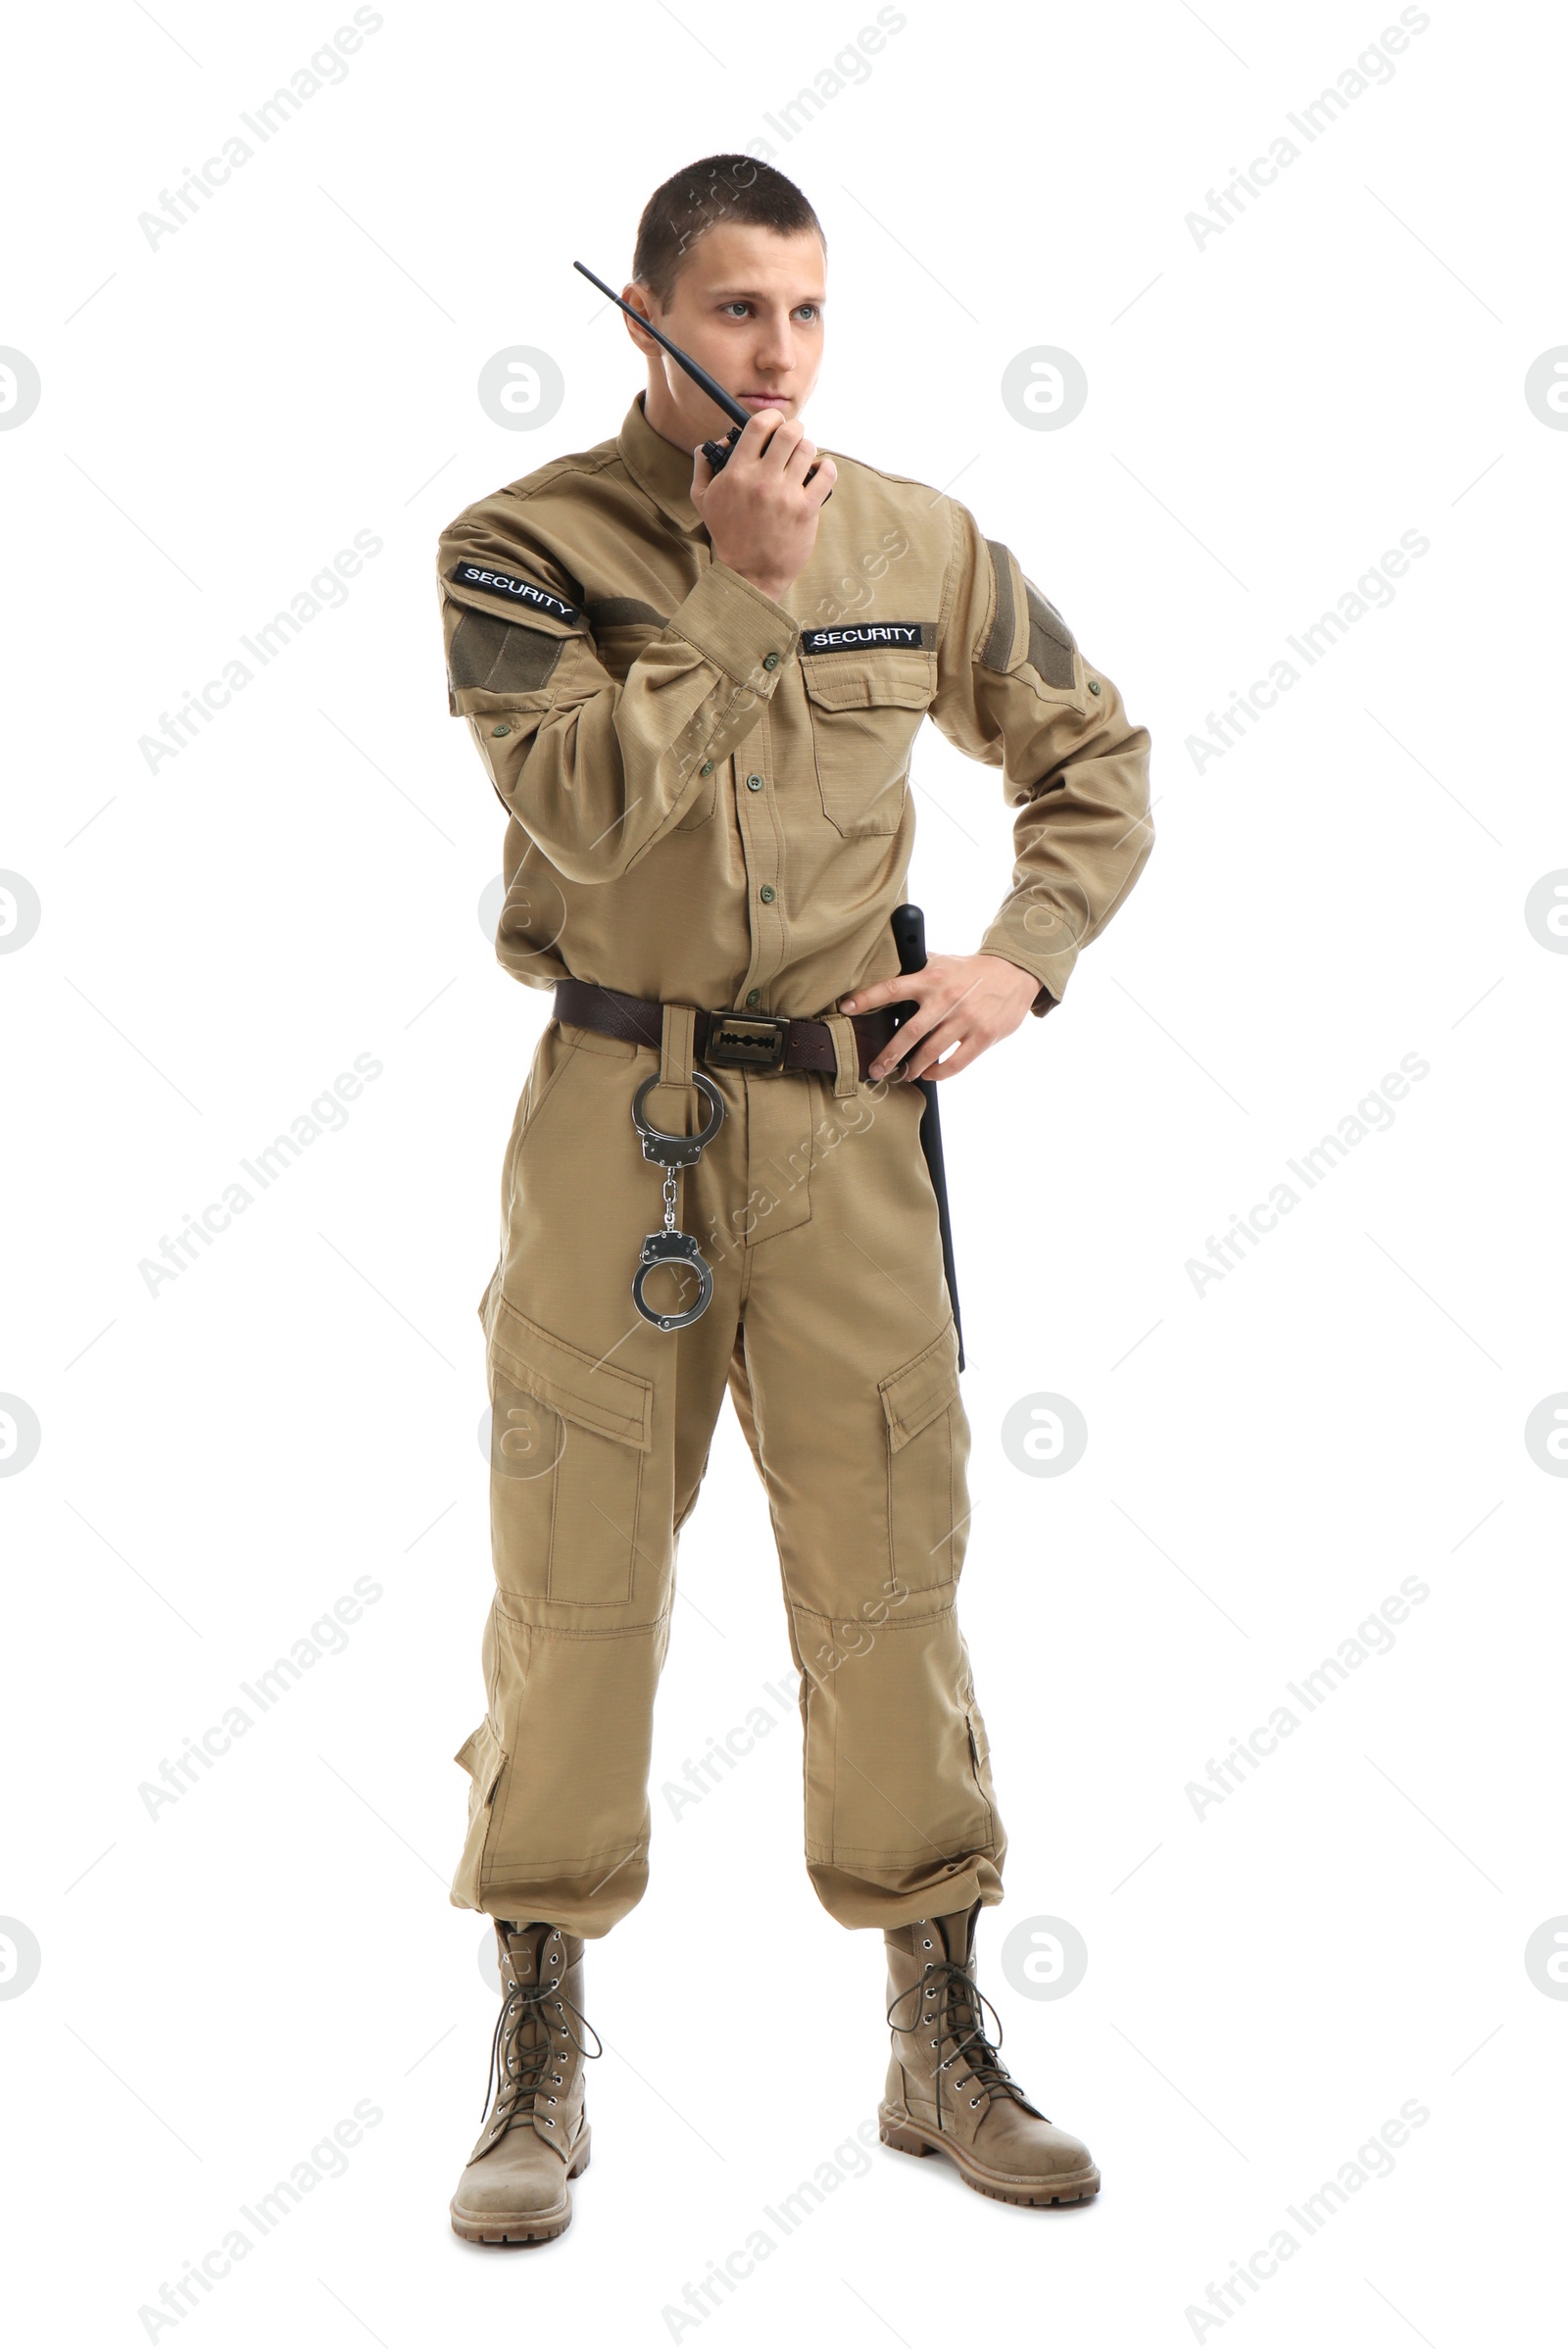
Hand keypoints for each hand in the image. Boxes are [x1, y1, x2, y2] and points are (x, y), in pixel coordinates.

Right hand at [690, 406, 835, 602]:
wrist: (748, 573)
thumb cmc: (727, 534)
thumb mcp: (703, 498)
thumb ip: (703, 463)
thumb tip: (718, 439)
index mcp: (737, 472)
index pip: (759, 425)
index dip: (771, 417)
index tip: (774, 424)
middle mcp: (762, 480)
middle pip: (789, 431)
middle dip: (793, 429)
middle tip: (792, 440)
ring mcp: (785, 495)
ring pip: (808, 449)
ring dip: (807, 449)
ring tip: (802, 460)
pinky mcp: (805, 510)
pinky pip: (826, 473)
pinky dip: (826, 468)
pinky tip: (818, 474)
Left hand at [840, 954, 1042, 1081]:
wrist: (1015, 972)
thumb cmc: (972, 970)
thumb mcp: (943, 961)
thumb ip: (918, 967)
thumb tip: (886, 962)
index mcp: (931, 978)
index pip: (892, 988)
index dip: (867, 998)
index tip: (846, 1008)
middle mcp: (946, 998)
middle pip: (910, 1032)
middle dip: (889, 1054)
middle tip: (875, 1070)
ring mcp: (966, 1018)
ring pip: (931, 1051)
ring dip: (913, 1067)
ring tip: (903, 1075)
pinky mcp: (983, 1035)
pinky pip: (956, 1062)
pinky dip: (939, 1072)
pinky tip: (930, 1075)